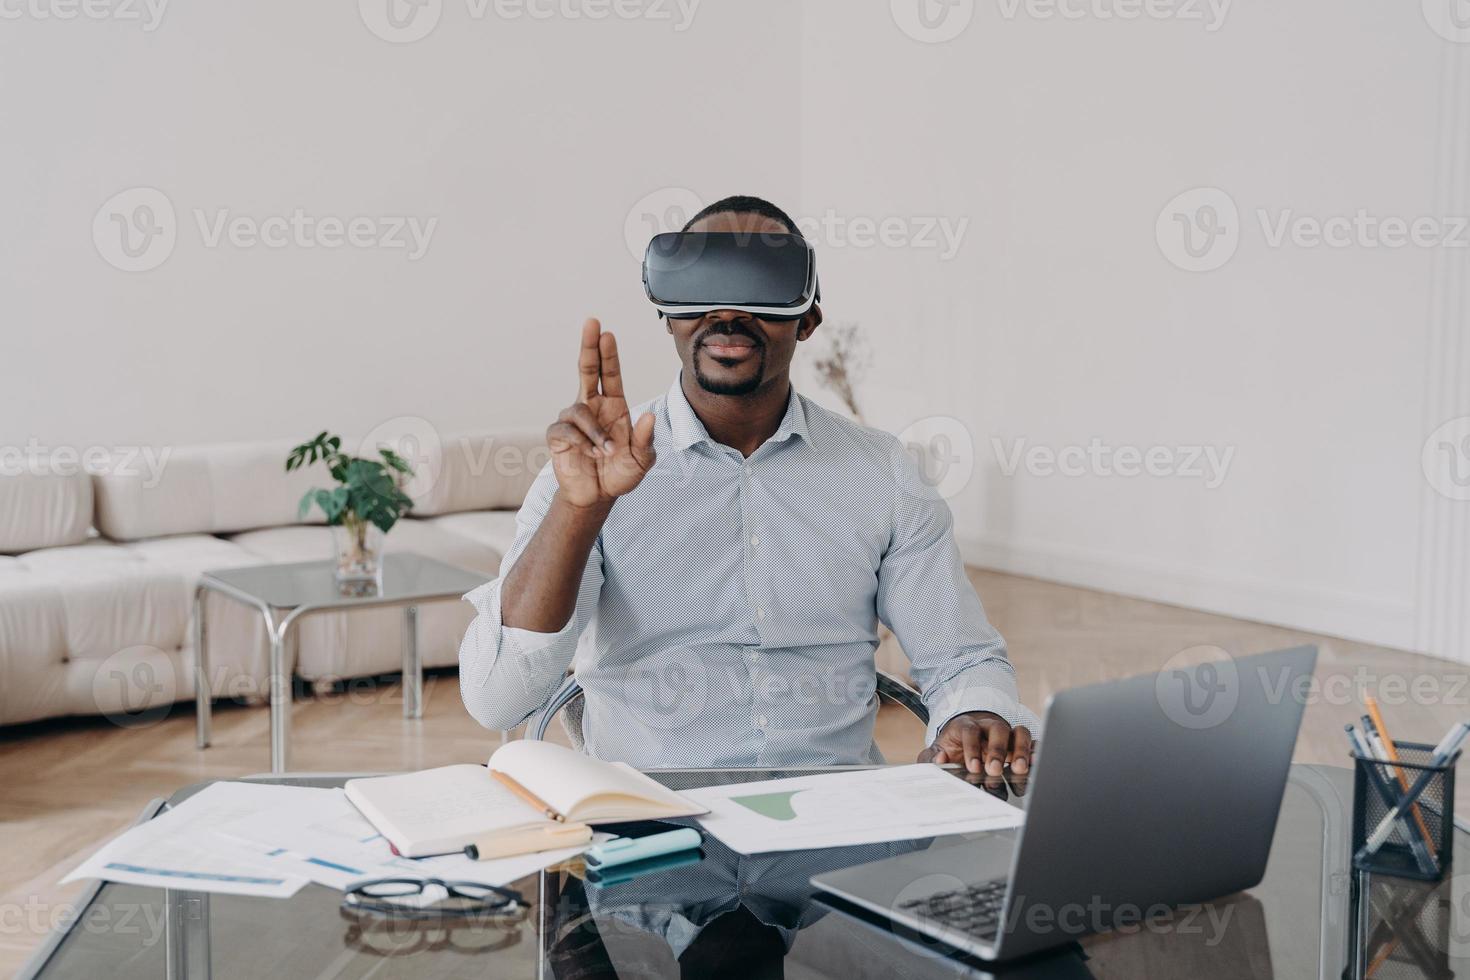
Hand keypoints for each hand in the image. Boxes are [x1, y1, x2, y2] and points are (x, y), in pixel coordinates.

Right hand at [547, 318, 656, 508]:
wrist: (597, 496)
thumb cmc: (620, 473)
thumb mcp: (642, 460)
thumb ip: (645, 440)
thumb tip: (649, 416)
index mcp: (614, 406)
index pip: (609, 373)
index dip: (607, 353)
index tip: (606, 332)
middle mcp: (593, 407)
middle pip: (587, 369)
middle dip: (589, 346)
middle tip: (592, 322)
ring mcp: (574, 420)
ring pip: (578, 411)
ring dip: (595, 432)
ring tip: (606, 452)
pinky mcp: (558, 436)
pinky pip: (566, 430)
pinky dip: (582, 443)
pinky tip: (591, 456)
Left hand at [918, 712, 1032, 776]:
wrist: (966, 734)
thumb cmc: (953, 745)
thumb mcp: (938, 749)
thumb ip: (932, 757)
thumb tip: (939, 761)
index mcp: (967, 726)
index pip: (970, 732)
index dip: (972, 749)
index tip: (973, 768)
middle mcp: (989, 727)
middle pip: (998, 730)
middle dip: (997, 750)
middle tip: (994, 770)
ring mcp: (1007, 733)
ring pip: (1019, 733)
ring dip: (1021, 750)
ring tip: (1019, 770)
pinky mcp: (1019, 742)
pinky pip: (1032, 742)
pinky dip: (1036, 751)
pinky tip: (1036, 764)